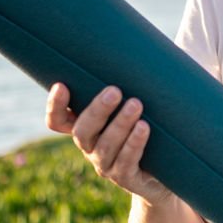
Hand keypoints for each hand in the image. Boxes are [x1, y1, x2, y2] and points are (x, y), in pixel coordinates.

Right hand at [45, 83, 172, 203]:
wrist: (167, 173)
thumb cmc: (149, 128)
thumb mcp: (135, 105)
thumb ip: (129, 83)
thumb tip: (137, 43)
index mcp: (86, 128)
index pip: (57, 121)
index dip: (55, 106)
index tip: (62, 85)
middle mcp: (91, 147)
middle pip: (82, 131)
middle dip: (97, 110)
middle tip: (115, 90)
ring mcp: (107, 165)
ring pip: (106, 146)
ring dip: (120, 124)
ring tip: (137, 104)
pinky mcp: (128, 179)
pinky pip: (126, 163)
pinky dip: (134, 144)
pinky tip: (144, 128)